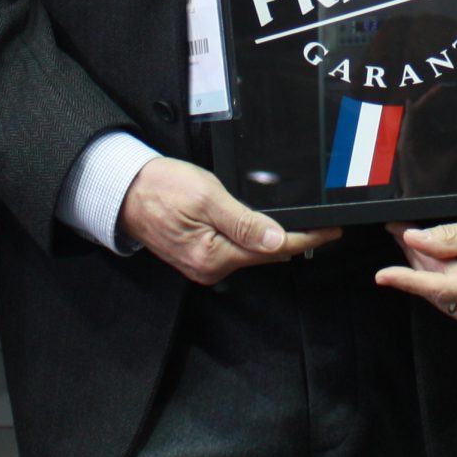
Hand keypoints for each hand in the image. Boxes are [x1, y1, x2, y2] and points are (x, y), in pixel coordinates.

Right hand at [117, 157, 338, 284]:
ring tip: (302, 225)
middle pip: (265, 255)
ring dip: (274, 239)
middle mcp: (209, 268)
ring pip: (251, 253)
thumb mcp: (208, 198)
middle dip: (294, 240)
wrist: (126, 191)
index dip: (306, 240)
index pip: (273, 249)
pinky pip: (234, 249)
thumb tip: (277, 239)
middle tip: (323, 226)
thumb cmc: (162, 188)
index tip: (331, 232)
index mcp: (213, 256)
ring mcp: (203, 264)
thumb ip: (244, 222)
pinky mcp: (198, 256)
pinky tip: (264, 227)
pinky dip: (253, 239)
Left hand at [374, 209, 456, 335]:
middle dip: (417, 262)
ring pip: (446, 298)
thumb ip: (453, 236)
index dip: (409, 280)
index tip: (383, 276)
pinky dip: (444, 282)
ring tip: (415, 242)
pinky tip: (437, 260)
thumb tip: (415, 240)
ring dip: (428, 271)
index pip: (443, 287)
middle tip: (400, 233)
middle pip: (441, 291)